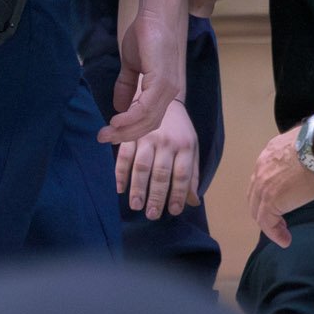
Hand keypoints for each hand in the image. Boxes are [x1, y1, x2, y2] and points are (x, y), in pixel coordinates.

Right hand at [106, 98, 200, 219]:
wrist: (163, 99)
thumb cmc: (179, 130)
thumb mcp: (191, 147)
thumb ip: (192, 173)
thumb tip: (193, 201)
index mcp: (185, 146)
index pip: (182, 174)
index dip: (178, 194)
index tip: (173, 211)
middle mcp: (167, 142)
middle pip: (161, 173)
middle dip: (156, 196)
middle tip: (152, 214)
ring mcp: (147, 137)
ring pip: (141, 166)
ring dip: (138, 188)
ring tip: (136, 206)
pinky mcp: (131, 134)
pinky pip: (124, 155)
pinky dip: (120, 173)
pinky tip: (119, 188)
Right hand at [107, 5, 185, 142]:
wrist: (153, 13)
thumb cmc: (145, 34)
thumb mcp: (132, 65)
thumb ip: (127, 85)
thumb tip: (119, 106)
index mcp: (164, 90)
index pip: (149, 120)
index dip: (129, 130)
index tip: (108, 134)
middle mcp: (170, 92)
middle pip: (148, 124)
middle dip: (124, 135)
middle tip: (102, 138)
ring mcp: (168, 87)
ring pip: (147, 119)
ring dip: (125, 129)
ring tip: (106, 132)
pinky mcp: (162, 80)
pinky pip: (146, 107)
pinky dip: (130, 116)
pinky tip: (116, 119)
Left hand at [247, 126, 313, 248]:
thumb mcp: (307, 147)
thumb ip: (302, 156)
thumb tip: (313, 160)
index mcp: (271, 152)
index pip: (263, 176)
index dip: (269, 190)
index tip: (283, 199)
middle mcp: (262, 167)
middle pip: (255, 194)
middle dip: (264, 208)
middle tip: (277, 219)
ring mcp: (263, 185)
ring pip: (258, 209)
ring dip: (269, 222)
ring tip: (281, 232)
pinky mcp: (270, 200)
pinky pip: (267, 222)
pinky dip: (275, 233)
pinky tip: (285, 240)